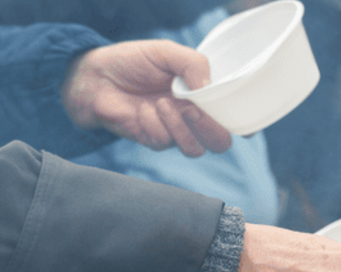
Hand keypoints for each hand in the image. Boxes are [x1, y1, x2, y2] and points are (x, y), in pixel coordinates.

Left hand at [61, 40, 231, 156]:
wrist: (96, 76)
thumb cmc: (133, 62)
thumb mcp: (167, 52)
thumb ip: (194, 64)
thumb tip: (208, 89)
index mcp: (203, 96)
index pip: (233, 117)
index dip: (244, 125)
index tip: (242, 124)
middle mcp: (193, 117)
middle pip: (220, 142)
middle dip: (212, 129)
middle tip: (192, 110)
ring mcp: (175, 131)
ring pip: (195, 149)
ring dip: (180, 127)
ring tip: (161, 103)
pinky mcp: (154, 141)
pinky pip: (165, 142)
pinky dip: (154, 124)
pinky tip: (143, 110)